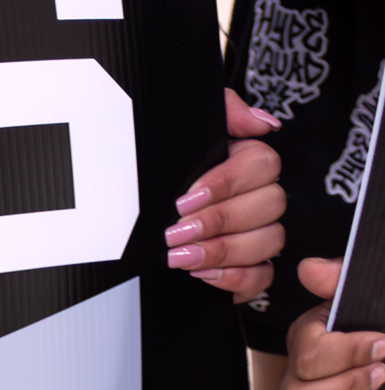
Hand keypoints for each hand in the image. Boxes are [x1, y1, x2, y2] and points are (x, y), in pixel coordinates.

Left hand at [163, 88, 285, 298]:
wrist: (120, 208)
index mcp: (242, 160)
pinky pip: (263, 277)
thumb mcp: (177, 128)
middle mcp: (256, 196)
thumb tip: (263, 122)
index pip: (263, 164)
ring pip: (269, 241)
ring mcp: (256, 233)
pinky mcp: (250, 267)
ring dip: (221, 250)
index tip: (187, 196)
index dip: (227, 182)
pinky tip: (201, 272)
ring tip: (180, 254)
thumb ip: (222, 112)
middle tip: (177, 229)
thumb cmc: (155, 166)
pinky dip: (234, 277)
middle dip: (219, 220)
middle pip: (270, 205)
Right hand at [264, 257, 384, 389]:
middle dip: (345, 386)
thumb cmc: (379, 342)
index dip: (348, 350)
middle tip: (383, 375)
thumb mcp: (366, 306)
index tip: (383, 345)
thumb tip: (313, 270)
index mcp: (311, 343)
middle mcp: (297, 382)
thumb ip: (340, 283)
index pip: (311, 350)